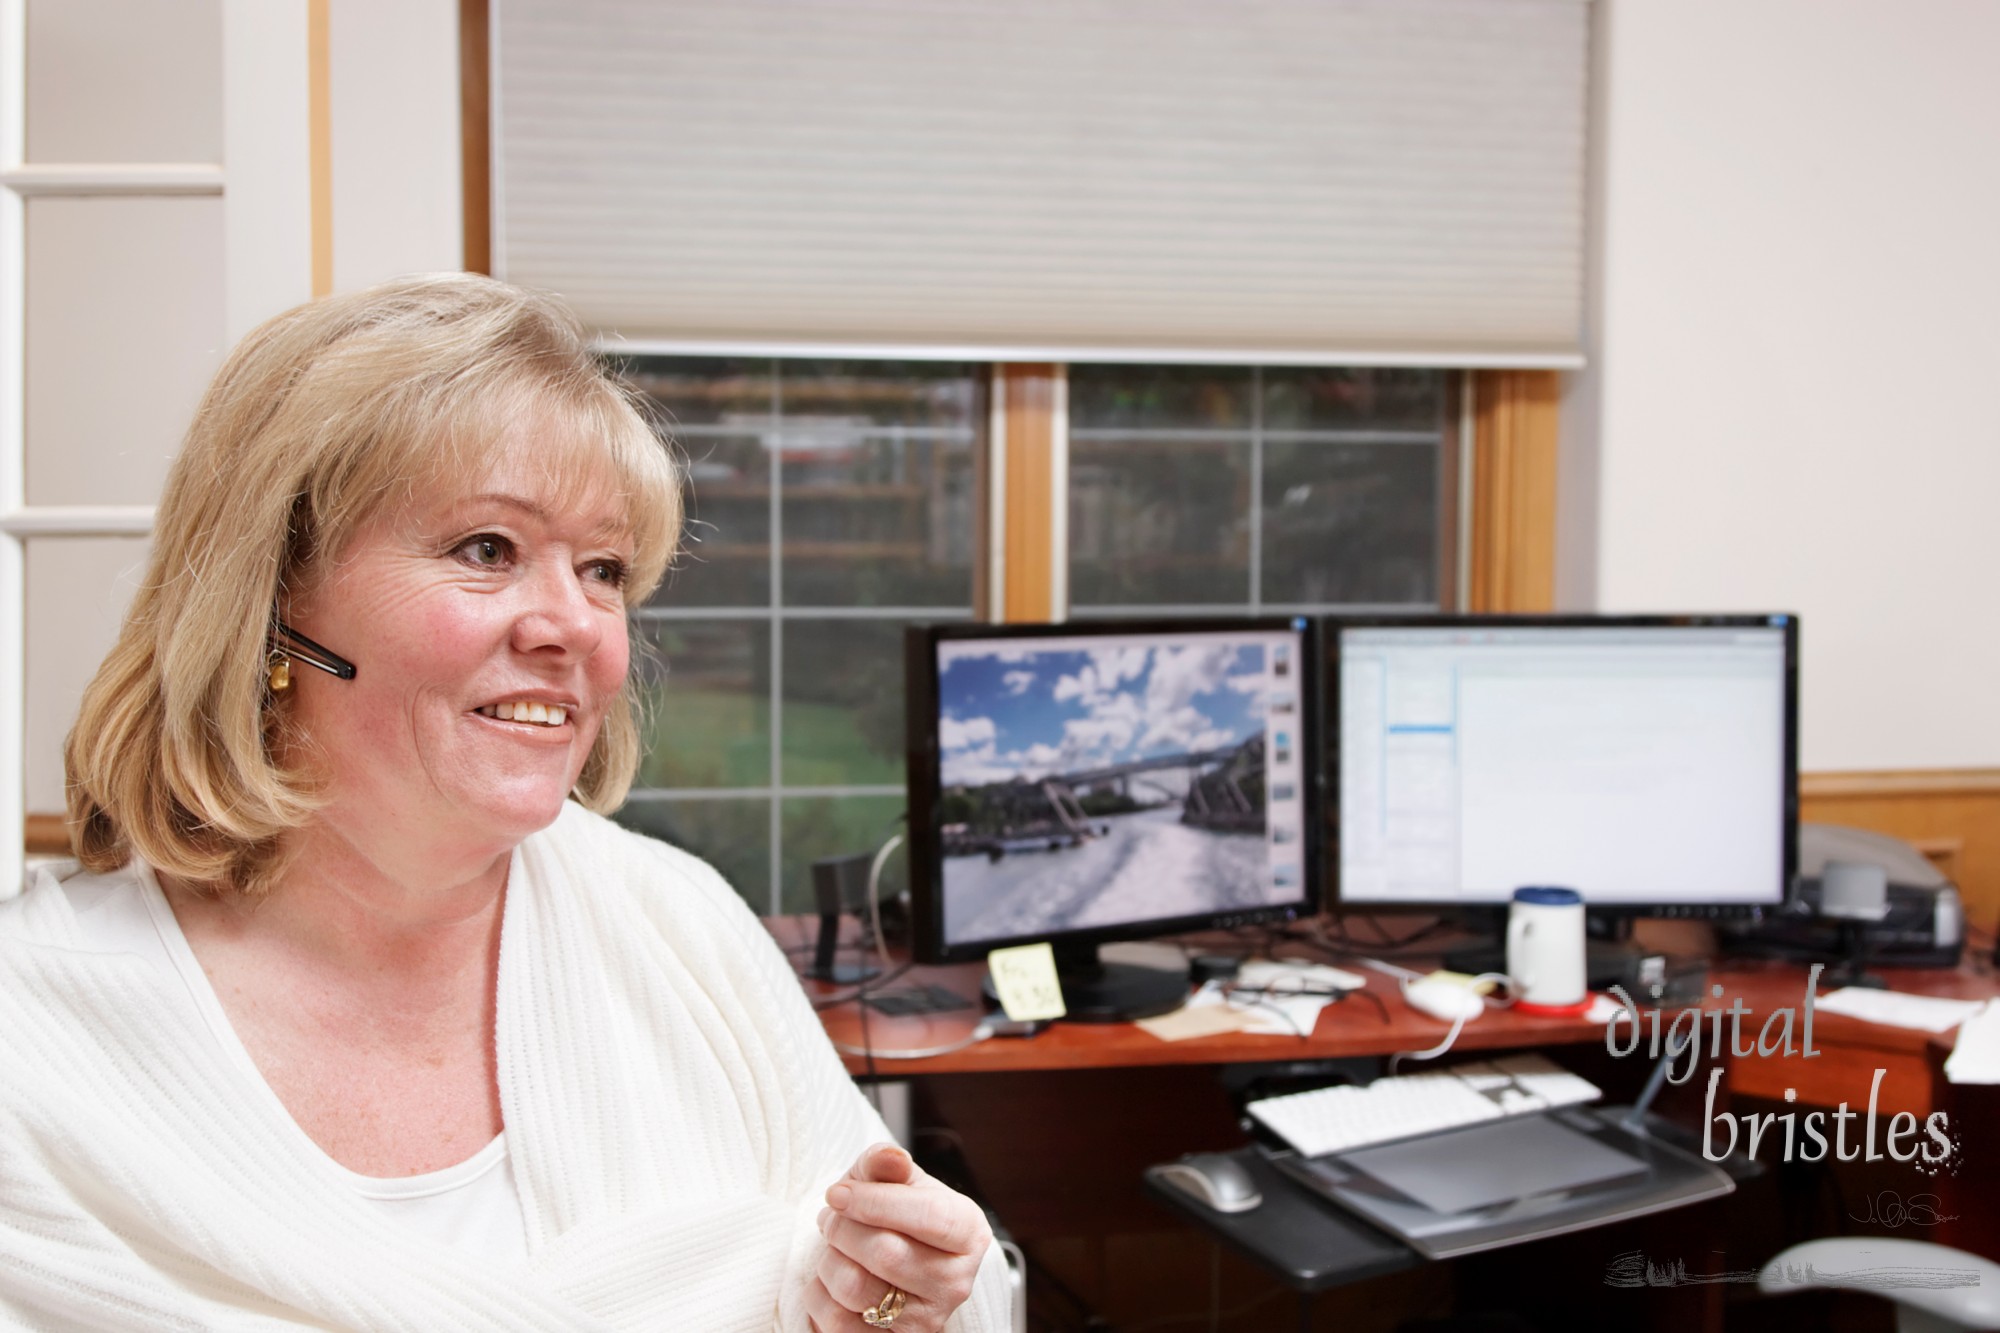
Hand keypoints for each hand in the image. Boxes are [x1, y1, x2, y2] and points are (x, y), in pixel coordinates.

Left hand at [807, 1143, 991, 1332]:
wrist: (889, 1261)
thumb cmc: (894, 1214)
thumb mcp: (895, 1180)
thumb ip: (888, 1163)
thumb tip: (890, 1157)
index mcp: (968, 1232)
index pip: (927, 1217)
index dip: (874, 1202)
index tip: (837, 1193)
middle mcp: (955, 1282)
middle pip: (886, 1254)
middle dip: (843, 1229)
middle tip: (831, 1217)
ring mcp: (926, 1321)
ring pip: (856, 1288)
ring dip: (828, 1260)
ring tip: (833, 1248)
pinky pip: (836, 1323)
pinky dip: (819, 1296)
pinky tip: (831, 1280)